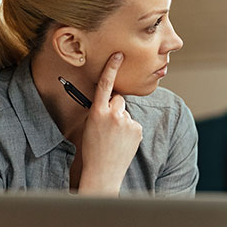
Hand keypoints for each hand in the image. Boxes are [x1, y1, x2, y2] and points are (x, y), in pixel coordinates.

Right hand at [78, 52, 142, 194]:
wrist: (102, 172)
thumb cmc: (92, 149)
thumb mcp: (90, 127)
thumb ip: (101, 112)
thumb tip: (114, 102)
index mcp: (96, 112)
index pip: (105, 85)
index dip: (111, 68)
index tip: (119, 55)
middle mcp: (113, 114)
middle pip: (119, 99)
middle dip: (115, 108)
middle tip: (109, 127)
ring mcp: (126, 122)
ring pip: (126, 113)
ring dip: (122, 122)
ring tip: (114, 139)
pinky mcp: (137, 129)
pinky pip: (133, 124)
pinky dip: (130, 131)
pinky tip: (122, 143)